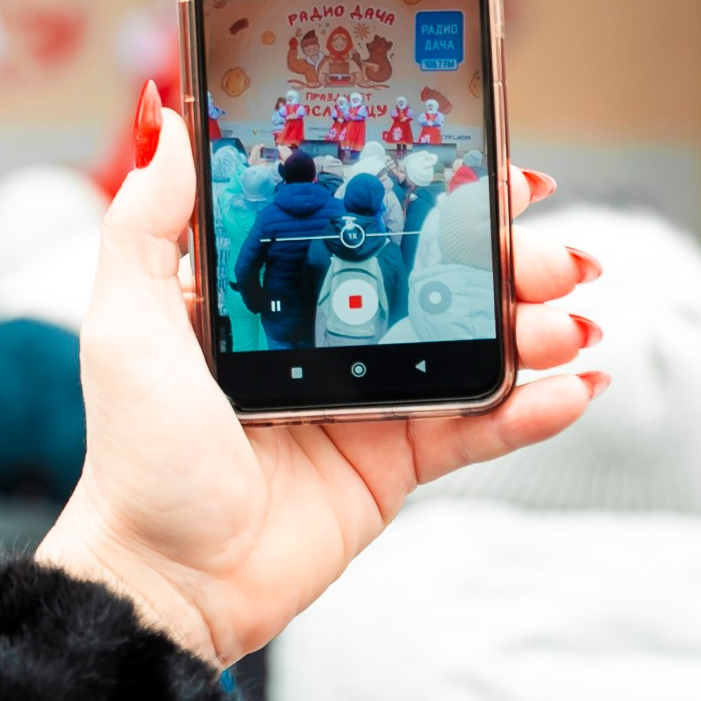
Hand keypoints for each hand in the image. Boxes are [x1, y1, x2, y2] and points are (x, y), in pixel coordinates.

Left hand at [37, 107, 601, 668]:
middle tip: (550, 251)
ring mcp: (364, 396)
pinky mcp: (393, 463)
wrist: (168, 579)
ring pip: (469, 344)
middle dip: (503, 256)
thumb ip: (146, 222)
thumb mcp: (126, 321)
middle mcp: (320, 332)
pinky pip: (476, 428)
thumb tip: (166, 122)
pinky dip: (532, 408)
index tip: (483, 163)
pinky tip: (574, 386)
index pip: (356, 216)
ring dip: (530, 327)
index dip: (424, 188)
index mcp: (263, 289)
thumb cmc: (136, 454)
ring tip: (566, 322)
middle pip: (432, 274)